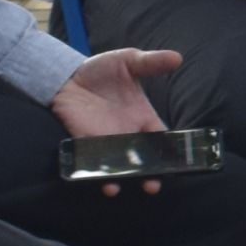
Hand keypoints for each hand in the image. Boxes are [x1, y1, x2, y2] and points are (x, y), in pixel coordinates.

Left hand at [48, 48, 183, 194]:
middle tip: (153, 185)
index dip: (171, 151)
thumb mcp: (128, 61)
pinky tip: (105, 183)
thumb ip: (151, 63)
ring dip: (123, 179)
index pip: (161, 139)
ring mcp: (106, 141)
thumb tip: (177, 57)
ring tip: (123, 187)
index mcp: (143, 118)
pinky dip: (98, 175)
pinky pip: (93, 163)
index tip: (179, 162)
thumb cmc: (100, 70)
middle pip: (143, 160)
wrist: (67, 75)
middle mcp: (127, 134)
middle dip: (150, 174)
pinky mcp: (85, 143)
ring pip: (119, 166)